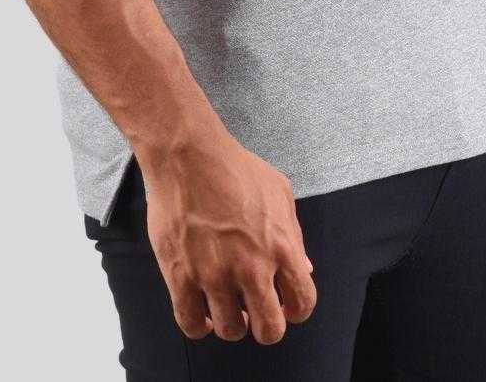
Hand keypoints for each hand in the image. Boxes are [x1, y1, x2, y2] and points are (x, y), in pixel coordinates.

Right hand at [138, 125, 317, 344]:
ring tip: (226, 306)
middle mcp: (252, 268)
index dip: (295, 310)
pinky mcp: (181, 276)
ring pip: (230, 331)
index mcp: (282, 247)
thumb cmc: (236, 167)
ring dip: (231, 323)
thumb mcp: (279, 191)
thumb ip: (294, 234)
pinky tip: (201, 313)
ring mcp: (215, 275)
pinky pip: (190, 323)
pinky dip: (198, 326)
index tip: (284, 305)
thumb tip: (304, 269)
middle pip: (269, 331)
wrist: (188, 155)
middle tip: (255, 312)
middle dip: (266, 326)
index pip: (302, 303)